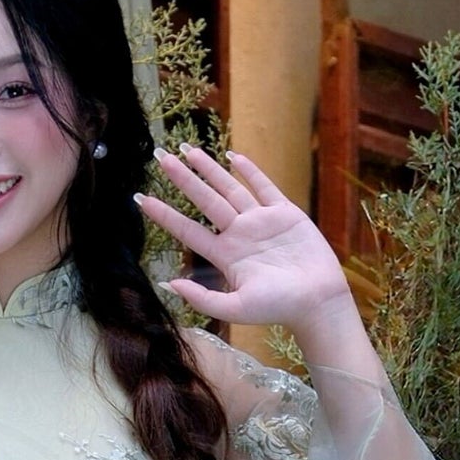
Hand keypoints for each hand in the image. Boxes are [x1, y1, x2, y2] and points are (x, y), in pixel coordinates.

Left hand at [140, 144, 372, 358]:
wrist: (318, 301)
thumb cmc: (279, 308)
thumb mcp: (236, 309)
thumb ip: (202, 299)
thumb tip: (169, 284)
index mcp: (226, 255)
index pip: (188, 229)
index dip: (164, 214)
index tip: (141, 198)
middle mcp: (239, 234)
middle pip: (204, 200)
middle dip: (182, 179)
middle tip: (160, 156)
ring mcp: (261, 221)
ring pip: (230, 188)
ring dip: (209, 169)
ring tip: (188, 150)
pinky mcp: (285, 213)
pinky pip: (264, 187)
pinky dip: (250, 170)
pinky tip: (233, 156)